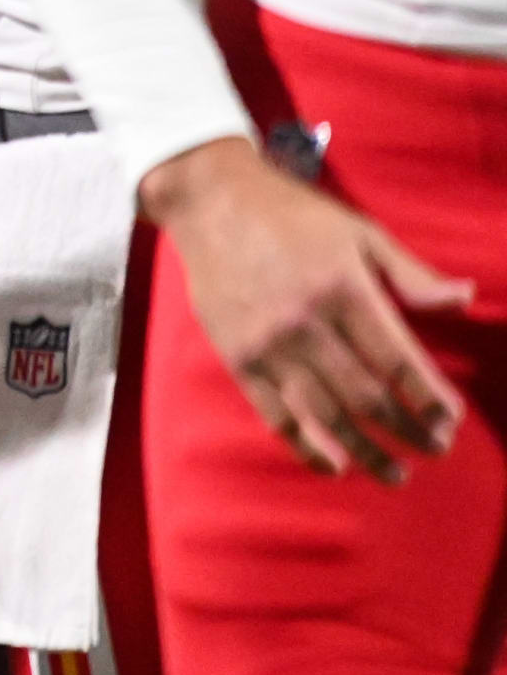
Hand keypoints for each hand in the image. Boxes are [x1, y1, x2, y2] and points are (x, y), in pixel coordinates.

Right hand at [145, 134, 469, 481]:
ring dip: (365, 451)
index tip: (450, 421)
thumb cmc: (293, 216)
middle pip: (366, 396)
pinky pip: (275, 415)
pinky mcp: (236, 357)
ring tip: (395, 473)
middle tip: (435, 449)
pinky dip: (306, 446)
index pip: (397, 360)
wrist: (209, 201)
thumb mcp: (359, 232)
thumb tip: (465, 298)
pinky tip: (334, 464)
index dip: (429, 398)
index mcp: (342, 288)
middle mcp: (305, 322)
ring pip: (324, 414)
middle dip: (406, 430)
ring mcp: (266, 344)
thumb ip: (410, 273)